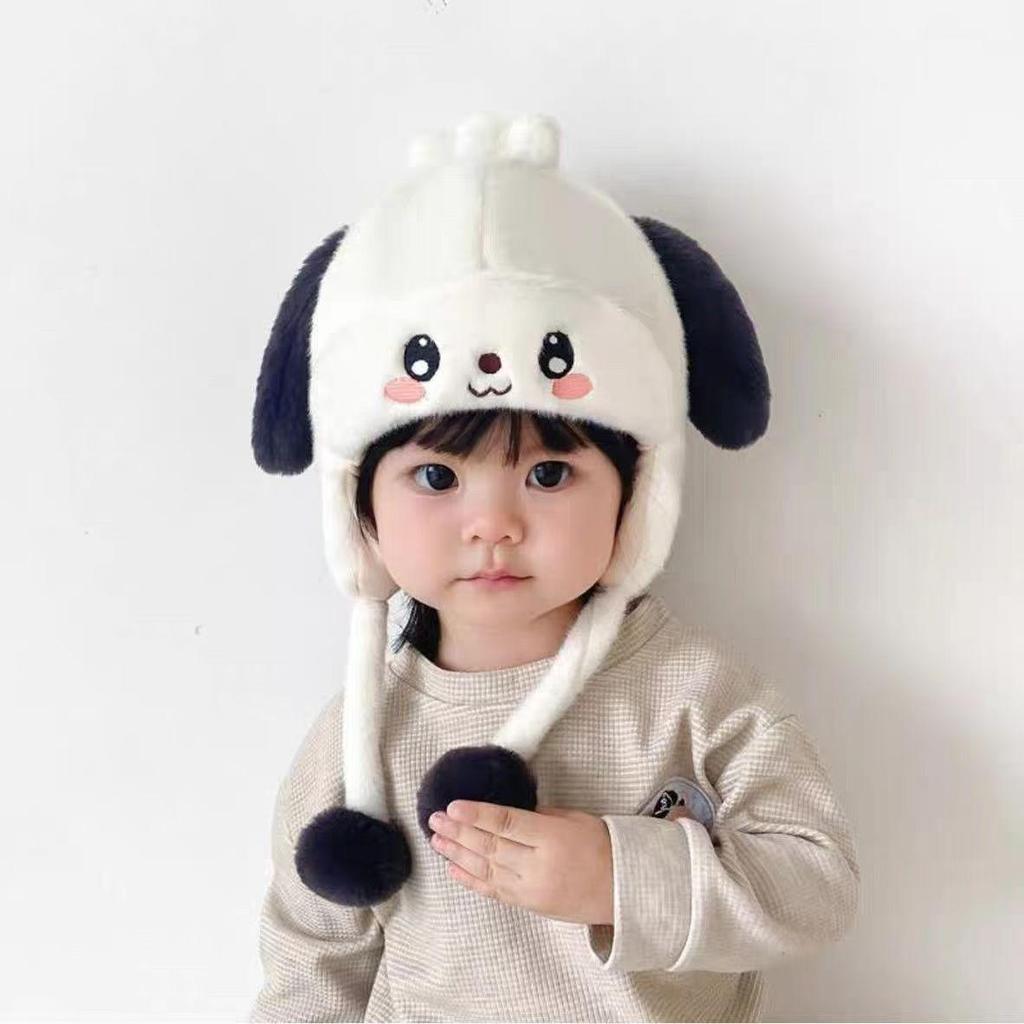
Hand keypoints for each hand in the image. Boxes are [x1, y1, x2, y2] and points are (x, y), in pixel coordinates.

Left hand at [427, 800, 613, 925]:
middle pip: (490, 847)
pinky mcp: (529, 905)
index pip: (507, 824)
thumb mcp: (574, 819)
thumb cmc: (602, 846)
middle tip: (435, 818)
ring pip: (486, 869)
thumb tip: (506, 811)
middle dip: (459, 832)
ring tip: (437, 840)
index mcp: (552, 838)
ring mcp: (531, 889)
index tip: (453, 806)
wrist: (624, 890)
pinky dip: (471, 879)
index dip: (477, 815)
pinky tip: (453, 868)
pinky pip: (494, 891)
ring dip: (458, 854)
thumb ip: (539, 815)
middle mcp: (538, 866)